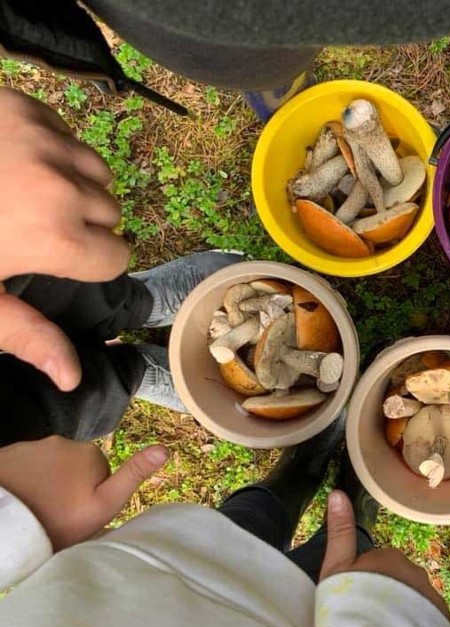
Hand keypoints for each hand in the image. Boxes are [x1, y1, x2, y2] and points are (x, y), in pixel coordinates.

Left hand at [0, 88, 130, 390]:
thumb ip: (25, 334)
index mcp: (55, 237)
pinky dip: (51, 149)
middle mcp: (63, 185)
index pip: (118, 255)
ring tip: (27, 192)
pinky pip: (66, 133)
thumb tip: (74, 377)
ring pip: (95, 170)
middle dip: (83, 222)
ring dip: (74, 184)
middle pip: (110, 211)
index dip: (89, 263)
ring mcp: (45, 140)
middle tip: (33, 228)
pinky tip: (10, 160)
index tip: (59, 262)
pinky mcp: (24, 105)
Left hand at [0, 435, 167, 549]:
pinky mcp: (7, 454)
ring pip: (46, 467)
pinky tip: (19, 500)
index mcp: (90, 452)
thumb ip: (134, 475)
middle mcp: (62, 441)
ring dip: (44, 483)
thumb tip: (165, 448)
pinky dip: (22, 481)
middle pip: (71, 466)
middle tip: (57, 513)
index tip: (79, 513)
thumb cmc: (60, 520)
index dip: (91, 494)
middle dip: (67, 485)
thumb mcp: (105, 504)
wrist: (8, 526)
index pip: (98, 471)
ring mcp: (31, 445)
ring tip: (36, 509)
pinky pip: (22, 467)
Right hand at [319, 490, 449, 625]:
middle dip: (388, 593)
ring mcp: (431, 594)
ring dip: (404, 609)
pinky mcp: (442, 616)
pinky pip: (430, 616)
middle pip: (399, 581)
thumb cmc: (350, 600)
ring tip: (386, 625)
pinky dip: (420, 622)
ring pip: (415, 598)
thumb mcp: (336, 567)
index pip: (380, 566)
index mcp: (390, 556)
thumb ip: (340, 532)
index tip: (358, 596)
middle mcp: (415, 570)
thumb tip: (336, 493)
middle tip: (370, 612)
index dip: (367, 582)